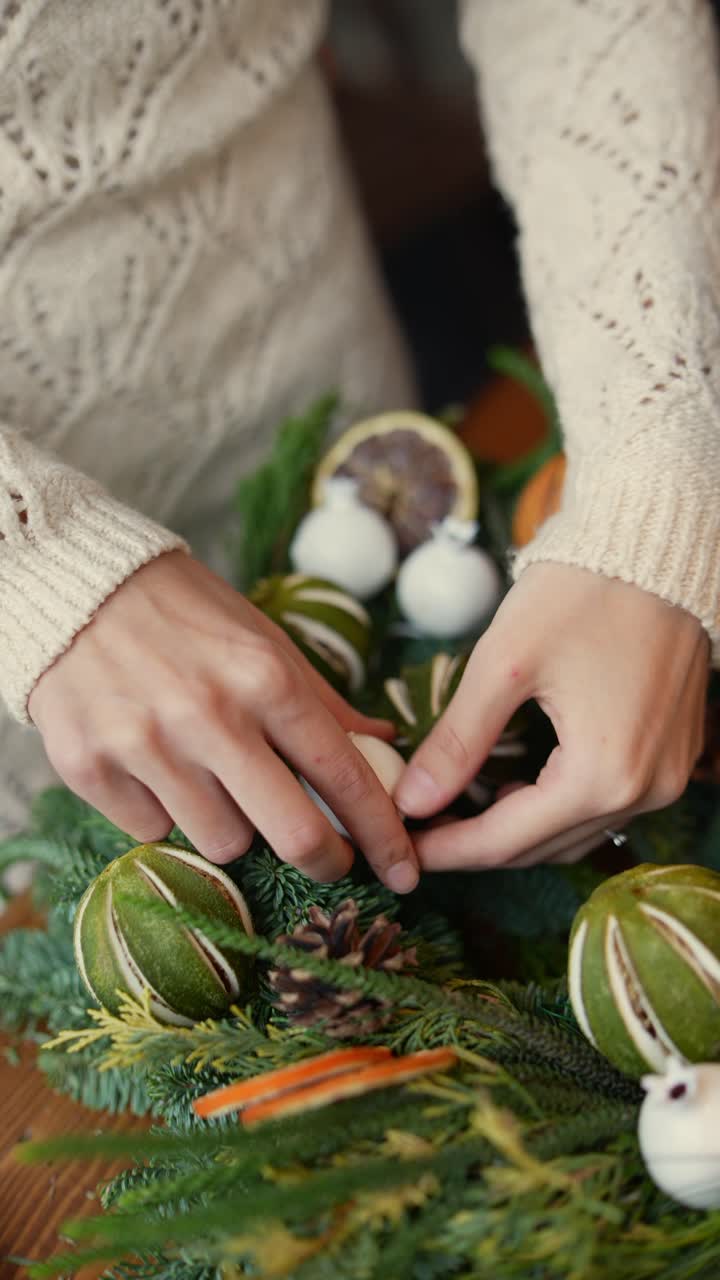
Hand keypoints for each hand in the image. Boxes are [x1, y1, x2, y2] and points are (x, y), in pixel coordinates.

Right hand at [28, 551, 417, 891]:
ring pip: (222, 843)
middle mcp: (209, 717)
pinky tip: (154, 768)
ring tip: (212, 776)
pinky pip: (153, 832)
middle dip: (326, 860)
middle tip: (330, 859)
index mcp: (266, 678)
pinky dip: (165, 813)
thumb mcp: (264, 640)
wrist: (75, 587)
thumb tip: (385, 744)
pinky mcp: (90, 769)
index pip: (345, 776)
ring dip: (232, 824)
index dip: (383, 834)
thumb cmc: (184, 612)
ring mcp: (146, 747)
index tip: (405, 870)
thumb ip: (324, 701)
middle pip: (293, 835)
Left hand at [395, 564, 708, 868]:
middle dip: (475, 843)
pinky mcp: (672, 758)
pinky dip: (554, 808)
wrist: (655, 547)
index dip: (447, 849)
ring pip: (573, 833)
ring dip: (515, 829)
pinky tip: (515, 786)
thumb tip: (410, 802)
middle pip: (540, 847)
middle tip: (418, 827)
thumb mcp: (504, 664)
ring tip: (455, 808)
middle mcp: (643, 792)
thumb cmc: (581, 593)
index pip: (506, 840)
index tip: (400, 847)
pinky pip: (604, 806)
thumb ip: (457, 741)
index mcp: (602, 775)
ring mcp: (665, 778)